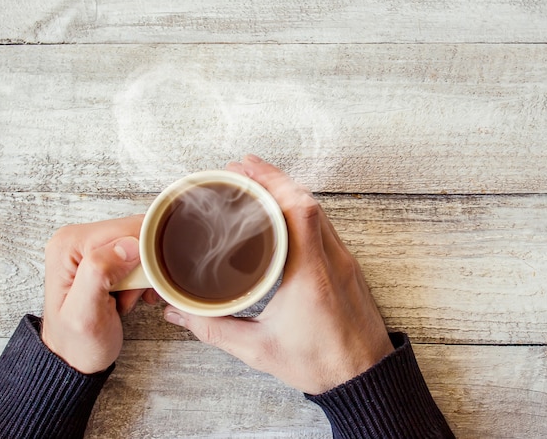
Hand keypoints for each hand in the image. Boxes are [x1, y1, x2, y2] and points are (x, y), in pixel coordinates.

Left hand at [41, 215, 156, 373]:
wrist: (75, 358)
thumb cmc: (78, 342)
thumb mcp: (85, 314)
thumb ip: (100, 273)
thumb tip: (128, 245)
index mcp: (69, 245)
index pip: (126, 230)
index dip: (145, 255)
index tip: (141, 284)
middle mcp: (77, 238)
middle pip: (135, 233)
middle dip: (146, 264)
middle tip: (137, 292)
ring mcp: (90, 246)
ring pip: (140, 243)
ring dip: (145, 271)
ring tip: (132, 296)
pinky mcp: (103, 255)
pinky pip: (137, 253)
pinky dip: (142, 274)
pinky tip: (132, 292)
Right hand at [164, 155, 393, 394]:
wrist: (366, 378)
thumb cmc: (321, 363)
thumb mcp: (260, 349)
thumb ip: (215, 329)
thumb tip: (180, 313)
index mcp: (310, 275)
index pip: (298, 210)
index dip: (271, 181)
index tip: (244, 168)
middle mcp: (332, 260)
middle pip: (307, 201)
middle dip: (273, 178)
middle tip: (242, 170)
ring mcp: (344, 261)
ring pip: (318, 210)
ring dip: (289, 191)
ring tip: (258, 184)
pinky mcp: (347, 267)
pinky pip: (324, 225)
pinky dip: (302, 209)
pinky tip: (284, 213)